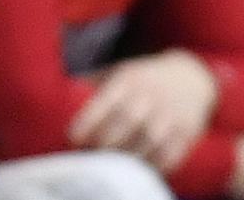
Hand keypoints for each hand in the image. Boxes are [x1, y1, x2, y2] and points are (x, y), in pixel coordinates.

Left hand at [70, 50, 218, 171]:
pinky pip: (169, 155)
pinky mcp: (187, 132)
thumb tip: (51, 99)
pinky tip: (137, 171)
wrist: (193, 77)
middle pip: (127, 121)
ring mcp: (172, 114)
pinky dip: (152, 166)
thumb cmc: (142, 80)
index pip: (108, 99)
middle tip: (89, 158)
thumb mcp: (120, 73)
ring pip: (148, 141)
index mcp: (131, 79)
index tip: (73, 137)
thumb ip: (91, 86)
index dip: (88, 120)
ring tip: (110, 169)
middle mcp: (153, 94)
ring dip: (127, 158)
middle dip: (104, 143)